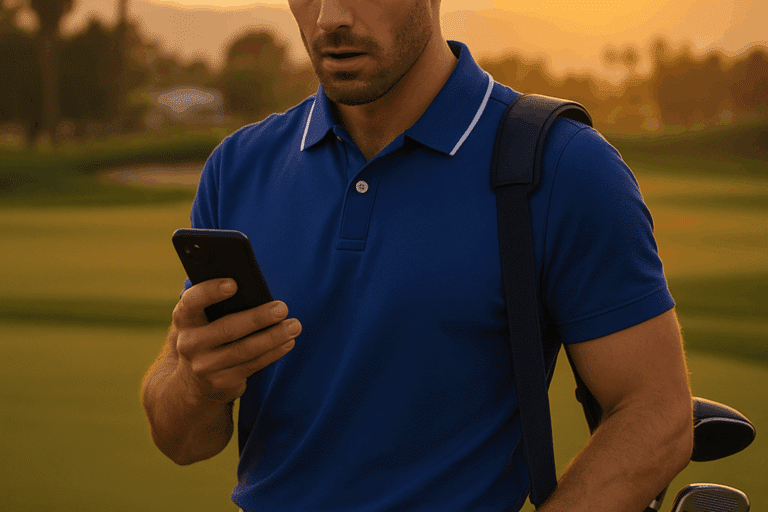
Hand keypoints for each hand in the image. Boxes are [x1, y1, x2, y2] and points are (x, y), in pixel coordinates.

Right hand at [171, 278, 300, 403]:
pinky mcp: (222, 382)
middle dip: (257, 317)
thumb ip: (216, 302)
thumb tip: (251, 283)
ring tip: (294, 325)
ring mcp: (204, 366)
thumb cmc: (207, 334)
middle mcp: (189, 343)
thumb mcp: (201, 319)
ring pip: (244, 350)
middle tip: (282, 308)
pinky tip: (288, 342)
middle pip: (227, 328)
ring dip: (273, 337)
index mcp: (184, 319)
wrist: (191, 382)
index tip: (234, 284)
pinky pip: (252, 365)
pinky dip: (273, 352)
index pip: (192, 302)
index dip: (210, 291)